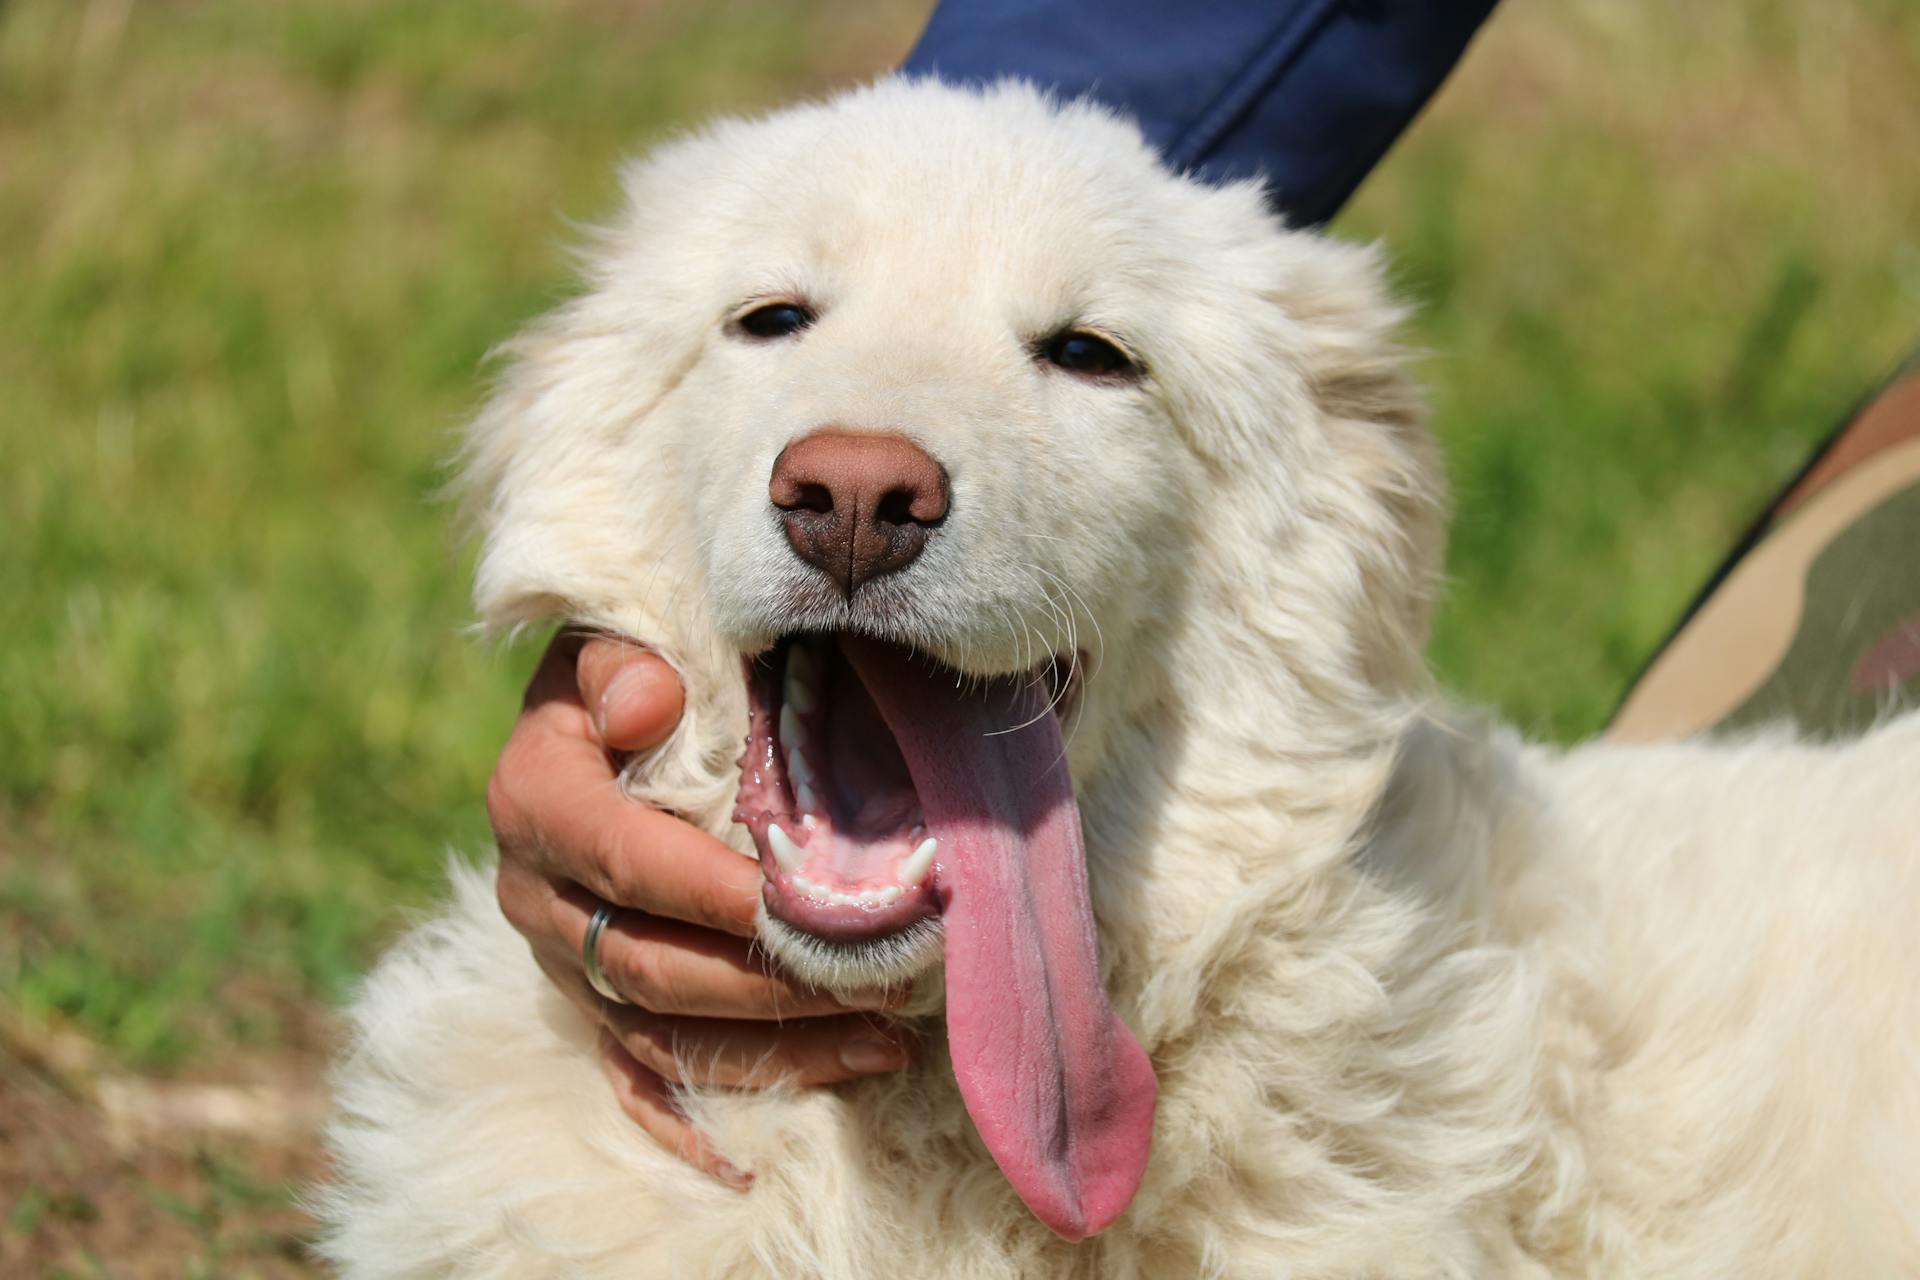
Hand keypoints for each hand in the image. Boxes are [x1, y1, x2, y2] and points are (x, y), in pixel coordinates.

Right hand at [488, 632, 911, 1187]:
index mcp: (537, 800)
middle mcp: (536, 896)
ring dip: (772, 1047)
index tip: (801, 904)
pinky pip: (632, 1078)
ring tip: (883, 1039)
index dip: (711, 890)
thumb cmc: (628, 674)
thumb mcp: (610, 643)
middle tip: (876, 978)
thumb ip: (619, 666)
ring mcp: (562, 962)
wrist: (591, 721)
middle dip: (767, 982)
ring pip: (659, 1031)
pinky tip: (746, 1164)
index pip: (627, 860)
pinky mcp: (589, 1004)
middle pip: (649, 964)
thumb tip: (649, 705)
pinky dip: (686, 1120)